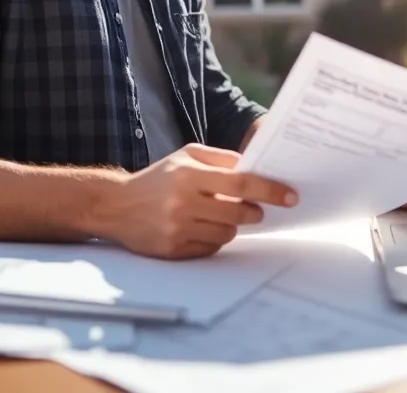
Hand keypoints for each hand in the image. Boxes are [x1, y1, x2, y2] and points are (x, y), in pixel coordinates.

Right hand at [90, 143, 297, 259]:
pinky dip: (214, 238)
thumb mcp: (186, 156)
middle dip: (254, 211)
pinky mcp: (173, 250)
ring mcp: (177, 229)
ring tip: (217, 214)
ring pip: (227, 232)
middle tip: (256, 209)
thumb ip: (222, 159)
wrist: (116, 206)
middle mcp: (183, 202)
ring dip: (232, 225)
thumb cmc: (158, 178)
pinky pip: (211, 247)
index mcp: (188, 175)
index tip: (290, 196)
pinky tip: (202, 227)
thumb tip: (255, 168)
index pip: (241, 183)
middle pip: (238, 212)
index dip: (269, 190)